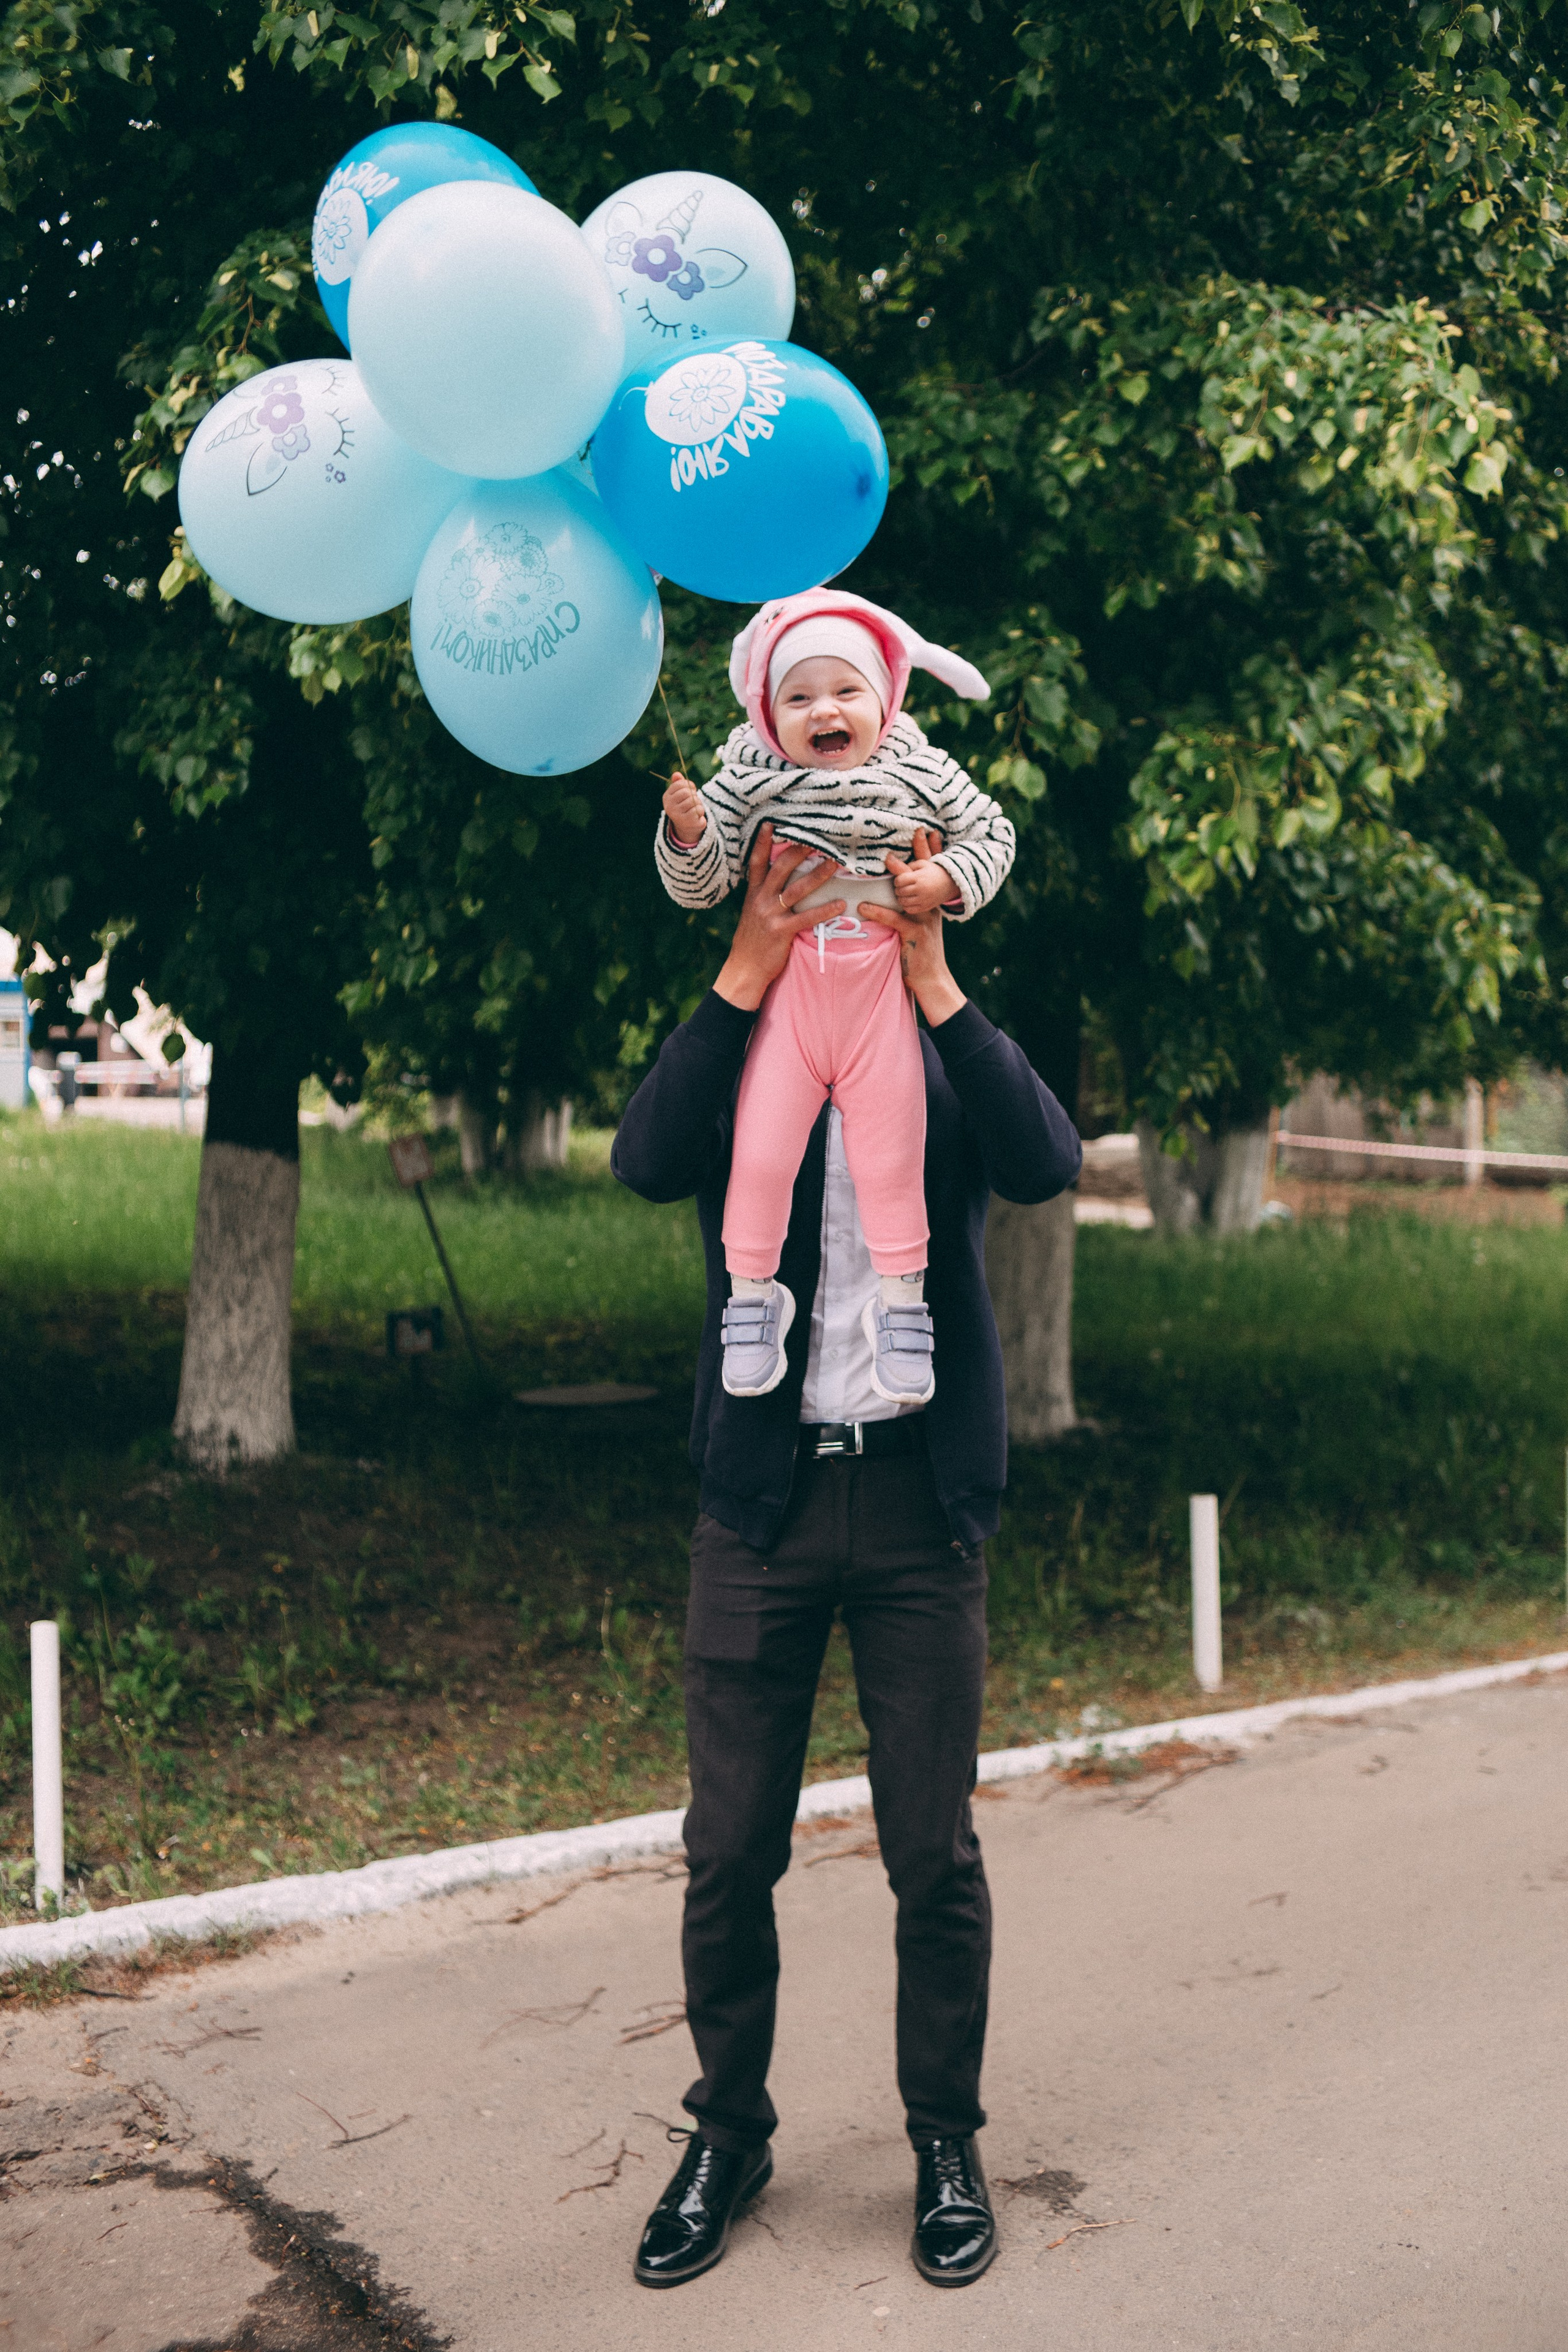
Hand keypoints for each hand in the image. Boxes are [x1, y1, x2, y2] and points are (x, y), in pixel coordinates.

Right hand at [662, 772, 706, 845]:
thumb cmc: (684, 805)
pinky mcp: (687, 822)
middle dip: (693, 795)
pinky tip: (696, 816)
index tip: (689, 791)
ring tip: (694, 809)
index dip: (689, 785)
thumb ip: (679, 782)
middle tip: (692, 802)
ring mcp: (677, 815)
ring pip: (694, 801)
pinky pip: (698, 810)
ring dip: (698, 804)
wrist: (686, 826)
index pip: (680, 783)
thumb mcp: (680, 793)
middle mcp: (669, 806)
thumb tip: (676, 774)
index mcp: (666, 797)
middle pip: (687, 792)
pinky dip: (701, 811)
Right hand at [713, 825, 845, 1011]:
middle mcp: (760, 900)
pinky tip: (841, 904)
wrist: (744, 970)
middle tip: (818, 838)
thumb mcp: (752, 914)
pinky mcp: (782, 932)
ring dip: (818, 875)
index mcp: (753, 893)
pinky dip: (825, 910)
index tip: (771, 823)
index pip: (756, 862)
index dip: (762, 842)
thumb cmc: (751, 942)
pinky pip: (807, 917)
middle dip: (799, 851)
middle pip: (781, 868)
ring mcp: (771, 915)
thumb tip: (776, 880)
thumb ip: (762, 895)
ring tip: (835, 864)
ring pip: (797, 889)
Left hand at [862, 831, 967, 1026]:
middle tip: (916, 831)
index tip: (927, 830)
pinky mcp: (916, 935)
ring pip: (911, 893)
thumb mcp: (916, 924)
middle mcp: (931, 907)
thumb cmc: (919, 952)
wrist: (931, 979)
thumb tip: (892, 891)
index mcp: (931, 902)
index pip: (931, 872)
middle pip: (926, 875)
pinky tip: (864, 906)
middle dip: (922, 853)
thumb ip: (907, 906)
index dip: (929, 851)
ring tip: (881, 863)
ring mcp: (926, 920)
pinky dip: (879, 912)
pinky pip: (896, 919)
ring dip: (898, 877)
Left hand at [885, 827, 954, 916]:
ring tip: (905, 893)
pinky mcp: (925, 907)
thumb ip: (908, 865)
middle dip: (898, 888)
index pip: (899, 880)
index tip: (901, 879)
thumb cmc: (933, 871)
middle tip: (903, 886)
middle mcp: (921, 889)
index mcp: (919, 877)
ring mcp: (923, 899)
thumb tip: (891, 862)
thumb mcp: (922, 864)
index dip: (898, 880)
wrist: (950, 883)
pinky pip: (909, 909)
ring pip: (903, 901)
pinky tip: (909, 900)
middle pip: (900, 891)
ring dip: (901, 897)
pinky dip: (906, 905)